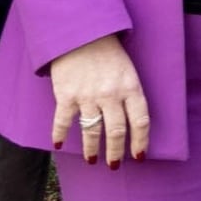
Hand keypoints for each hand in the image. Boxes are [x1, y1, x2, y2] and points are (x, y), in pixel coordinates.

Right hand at [45, 38, 149, 165]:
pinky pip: (63, 121)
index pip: (140, 121)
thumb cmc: (108, 54)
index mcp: (131, 87)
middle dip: (117, 151)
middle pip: (116, 131)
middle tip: (115, 164)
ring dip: (92, 148)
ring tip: (93, 160)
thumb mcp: (129, 71)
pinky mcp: (66, 95)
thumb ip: (130, 95)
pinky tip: (59, 145)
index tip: (139, 156)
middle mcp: (111, 95)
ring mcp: (87, 96)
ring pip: (92, 131)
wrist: (81, 35)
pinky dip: (60, 135)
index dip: (141, 141)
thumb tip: (132, 122)